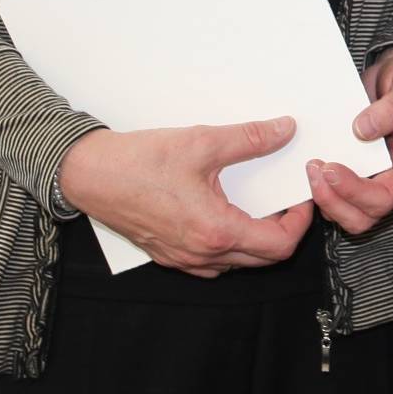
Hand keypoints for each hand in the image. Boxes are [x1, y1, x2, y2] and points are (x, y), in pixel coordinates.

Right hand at [57, 118, 312, 275]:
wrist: (89, 174)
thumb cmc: (138, 162)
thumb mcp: (202, 142)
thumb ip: (249, 138)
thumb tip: (284, 130)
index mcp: (215, 231)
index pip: (279, 245)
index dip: (301, 222)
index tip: (303, 198)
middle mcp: (201, 253)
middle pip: (263, 259)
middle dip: (284, 231)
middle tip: (288, 201)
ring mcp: (183, 258)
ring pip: (238, 262)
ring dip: (258, 240)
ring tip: (261, 206)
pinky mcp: (169, 254)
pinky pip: (213, 261)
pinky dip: (231, 244)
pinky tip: (228, 214)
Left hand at [308, 45, 392, 234]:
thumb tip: (361, 130)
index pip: (384, 197)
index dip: (356, 191)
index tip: (332, 168)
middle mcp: (388, 177)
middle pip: (362, 216)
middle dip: (334, 201)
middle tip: (314, 171)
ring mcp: (367, 174)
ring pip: (344, 211)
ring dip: (323, 198)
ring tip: (308, 166)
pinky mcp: (349, 166)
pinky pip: (331, 191)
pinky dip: (316, 186)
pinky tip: (305, 162)